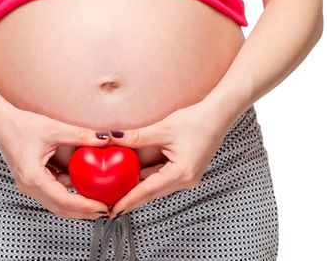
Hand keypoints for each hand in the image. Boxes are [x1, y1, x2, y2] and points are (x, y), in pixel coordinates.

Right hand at [0, 106, 111, 219]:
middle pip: (61, 209)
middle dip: (85, 212)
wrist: (1, 123)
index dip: (86, 206)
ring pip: (56, 205)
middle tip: (107, 210)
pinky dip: (68, 196)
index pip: (65, 201)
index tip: (104, 207)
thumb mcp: (54, 129)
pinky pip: (52, 195)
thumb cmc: (22, 125)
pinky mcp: (31, 181)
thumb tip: (105, 139)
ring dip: (77, 206)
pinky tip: (82, 188)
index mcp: (33, 178)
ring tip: (98, 202)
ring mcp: (29, 186)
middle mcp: (29, 187)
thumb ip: (80, 135)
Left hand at [106, 101, 231, 218]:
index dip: (128, 201)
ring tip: (117, 194)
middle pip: (151, 193)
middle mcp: (185, 180)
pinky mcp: (186, 171)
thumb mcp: (163, 129)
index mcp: (181, 174)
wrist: (217, 116)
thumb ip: (137, 137)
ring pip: (156, 187)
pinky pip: (162, 179)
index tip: (113, 210)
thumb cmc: (195, 121)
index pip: (148, 191)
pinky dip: (147, 179)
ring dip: (138, 189)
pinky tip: (133, 177)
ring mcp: (187, 177)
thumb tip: (112, 137)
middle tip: (109, 206)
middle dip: (130, 199)